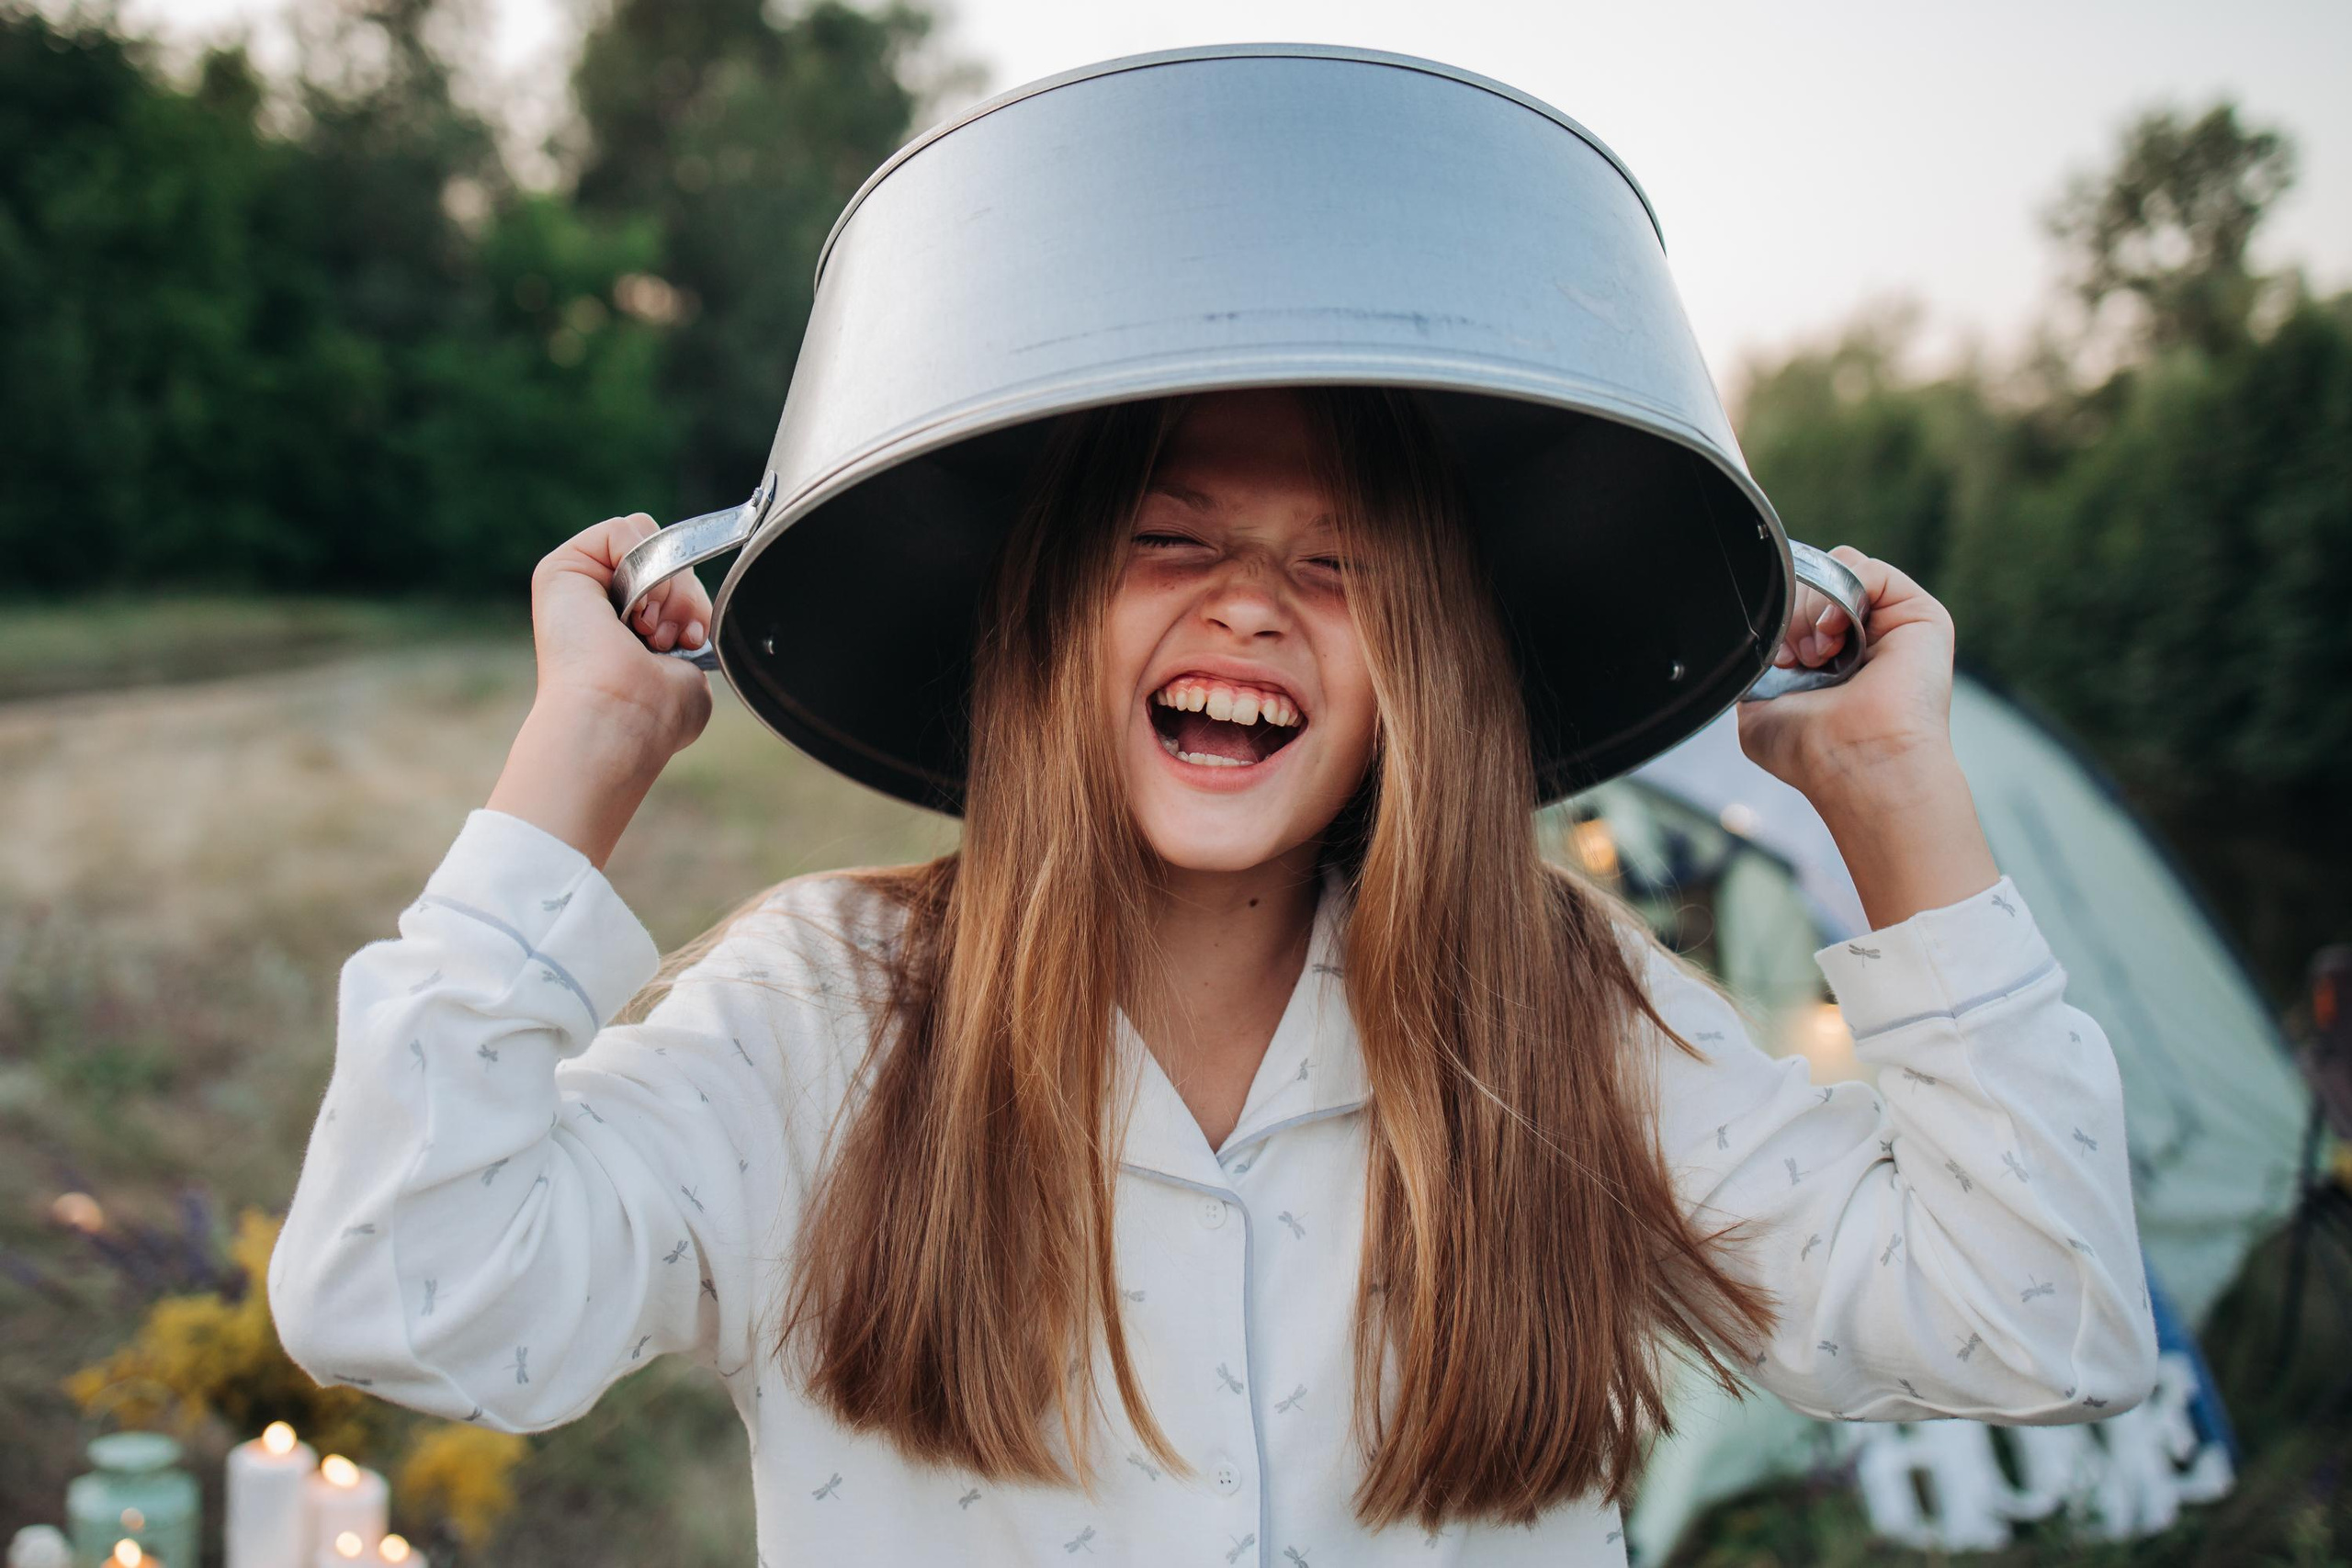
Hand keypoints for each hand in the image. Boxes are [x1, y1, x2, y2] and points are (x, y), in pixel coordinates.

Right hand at [486, 514, 715, 868]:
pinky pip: (623, 529)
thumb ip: (688, 640)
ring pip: (648, 542)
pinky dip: (643, 566)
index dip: (691, 602)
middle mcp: (600, 605)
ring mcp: (578, 585)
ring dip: (667, 586)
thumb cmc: (656, 712)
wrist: (621, 717)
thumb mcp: (689, 670)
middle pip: (664, 557)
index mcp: (627, 630)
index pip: (674, 580)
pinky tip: (634, 611)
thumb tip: (694, 630)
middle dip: (682, 596)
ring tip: (649, 630)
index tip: (690, 638)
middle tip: (666, 637)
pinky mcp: (562, 568)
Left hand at [1736, 544, 1955, 801]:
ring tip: (1819, 653)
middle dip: (1792, 615)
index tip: (1776, 660)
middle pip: (1813, 583)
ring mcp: (1890, 625)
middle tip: (1799, 659)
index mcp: (1826, 660)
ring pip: (1837, 571)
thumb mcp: (1757, 706)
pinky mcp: (1918, 614)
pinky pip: (1869, 569)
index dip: (1777, 620)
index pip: (1793, 605)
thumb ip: (1756, 667)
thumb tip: (1757, 637)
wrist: (1854, 760)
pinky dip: (1843, 591)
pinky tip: (1835, 633)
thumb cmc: (1809, 749)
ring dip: (1814, 606)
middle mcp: (1860, 640)